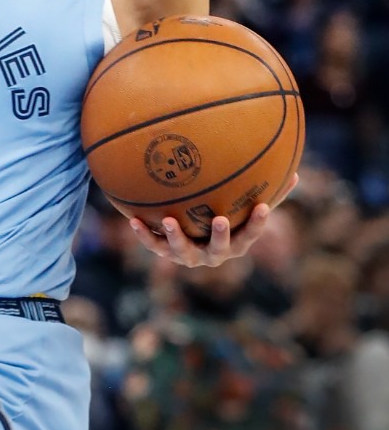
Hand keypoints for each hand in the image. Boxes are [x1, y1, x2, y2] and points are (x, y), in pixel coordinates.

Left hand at [129, 173, 298, 267]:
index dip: (258, 223)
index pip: (251, 234)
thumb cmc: (223, 219)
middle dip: (220, 236)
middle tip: (219, 219)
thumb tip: (296, 173)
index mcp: (236, 243)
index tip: (264, 207)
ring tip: (169, 220)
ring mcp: (189, 256)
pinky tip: (133, 220)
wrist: (189, 242)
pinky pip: (154, 245)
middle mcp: (213, 254)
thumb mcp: (244, 209)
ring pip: (183, 252)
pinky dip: (145, 234)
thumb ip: (268, 194)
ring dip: (176, 237)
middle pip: (220, 249)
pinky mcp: (166, 252)